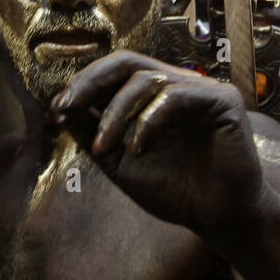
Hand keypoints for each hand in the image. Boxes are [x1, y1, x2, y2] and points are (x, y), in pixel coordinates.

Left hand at [50, 51, 265, 235]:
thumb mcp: (119, 161)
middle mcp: (178, 84)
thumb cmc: (173, 190)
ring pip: (145, 79)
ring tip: (103, 146)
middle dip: (89, 82)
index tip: (56, 108)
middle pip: (126, 62)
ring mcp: (202, 89)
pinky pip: (174, 96)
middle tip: (65, 106)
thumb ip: (92, 131)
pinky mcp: (223, 100)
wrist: (215, 217)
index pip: (114, 72)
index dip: (83, 84)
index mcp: (155, 95)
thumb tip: (56, 106)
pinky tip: (137, 149)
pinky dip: (147, 121)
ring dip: (115, 113)